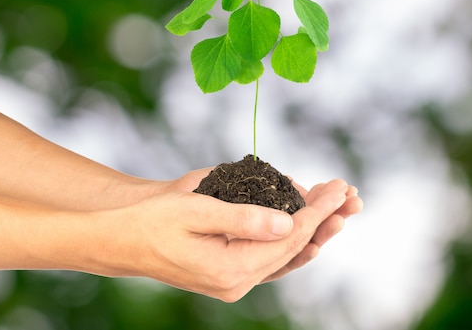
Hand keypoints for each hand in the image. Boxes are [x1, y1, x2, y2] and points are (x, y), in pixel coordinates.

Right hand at [99, 178, 360, 301]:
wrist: (123, 241)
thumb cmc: (154, 220)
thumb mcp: (196, 211)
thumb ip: (243, 219)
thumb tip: (287, 223)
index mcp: (230, 269)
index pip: (287, 238)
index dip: (316, 212)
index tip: (339, 188)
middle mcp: (237, 283)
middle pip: (293, 248)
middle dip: (323, 218)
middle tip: (349, 192)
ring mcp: (234, 282)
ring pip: (286, 255)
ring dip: (313, 229)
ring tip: (339, 206)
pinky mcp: (230, 275)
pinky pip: (272, 258)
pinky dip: (292, 239)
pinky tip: (307, 224)